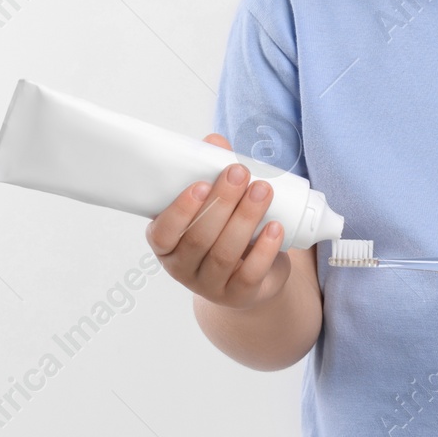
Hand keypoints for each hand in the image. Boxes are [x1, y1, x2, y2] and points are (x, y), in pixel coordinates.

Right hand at [146, 134, 295, 309]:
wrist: (249, 274)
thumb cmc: (223, 229)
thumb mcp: (214, 203)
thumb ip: (210, 171)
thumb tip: (214, 141)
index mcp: (167, 244)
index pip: (162, 233)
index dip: (179, 210)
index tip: (200, 184)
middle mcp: (183, 268)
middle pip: (199, 238)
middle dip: (222, 203)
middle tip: (240, 172)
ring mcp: (210, 286)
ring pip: (225, 254)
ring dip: (245, 218)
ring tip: (263, 190)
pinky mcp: (239, 295)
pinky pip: (250, 274)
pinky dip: (264, 249)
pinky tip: (275, 227)